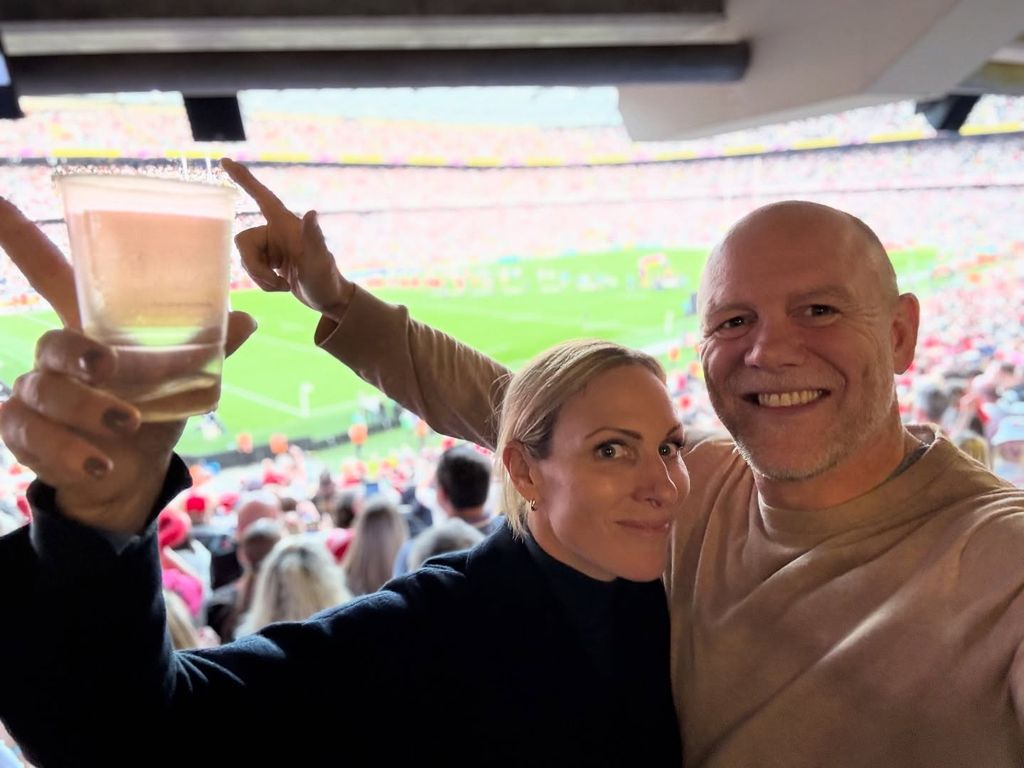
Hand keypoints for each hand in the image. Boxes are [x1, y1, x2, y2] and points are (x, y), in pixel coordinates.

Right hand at [0, 197, 256, 532]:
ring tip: (129, 425)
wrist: (129, 473)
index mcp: (92, 329)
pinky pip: (34, 436)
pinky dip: (71, 452)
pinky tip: (100, 464)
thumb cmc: (152, 411)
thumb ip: (208, 350)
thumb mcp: (184, 381)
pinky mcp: (24, 433)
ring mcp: (34, 393)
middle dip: (79, 354)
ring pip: (46, 393)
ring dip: (88, 411)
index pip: (52, 275)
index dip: (22, 238)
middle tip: (109, 368)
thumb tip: (247, 318)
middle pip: (53, 343)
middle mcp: (56, 357)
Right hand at [221, 158, 353, 318]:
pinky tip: (282, 286)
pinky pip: (252, 269)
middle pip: (243, 241)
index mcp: (285, 223)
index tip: (225, 161)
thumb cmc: (326, 279)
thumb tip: (312, 213)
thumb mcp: (319, 260)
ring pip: (245, 258)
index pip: (261, 196)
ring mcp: (272, 247)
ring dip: (261, 277)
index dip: (243, 178)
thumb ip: (313, 237)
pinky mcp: (270, 261)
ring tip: (283, 285)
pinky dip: (263, 282)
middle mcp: (275, 231)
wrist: (329, 299)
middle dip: (254, 267)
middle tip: (276, 282)